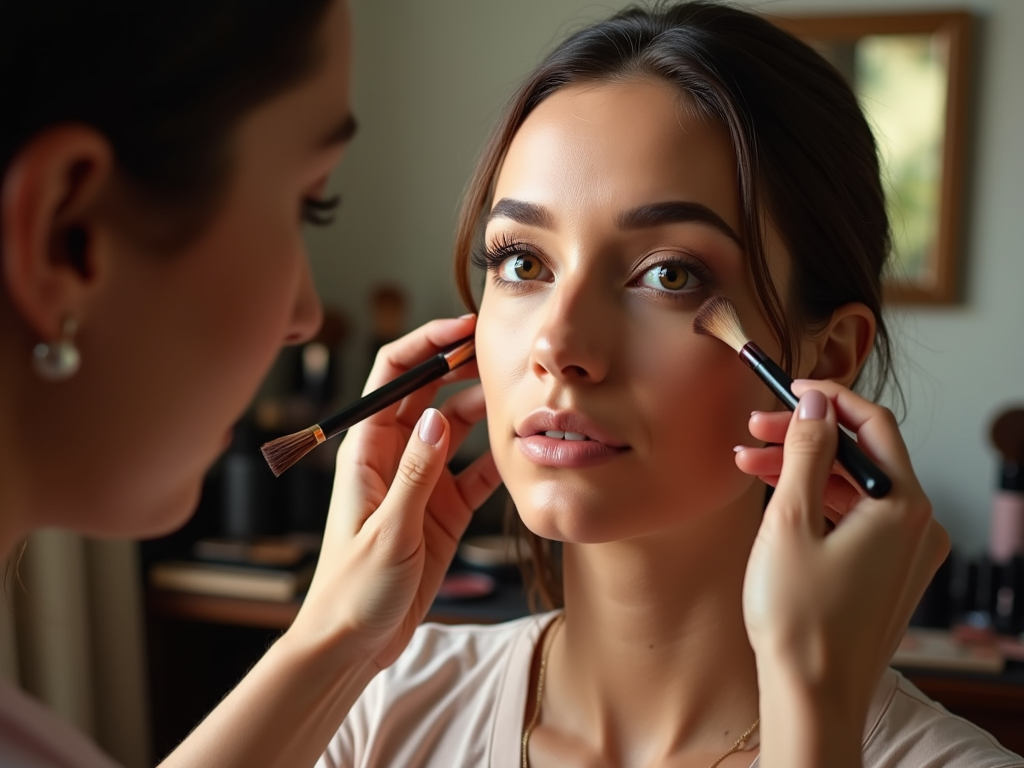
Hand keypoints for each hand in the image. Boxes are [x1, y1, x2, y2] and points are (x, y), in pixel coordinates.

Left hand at [289, 314, 500, 669]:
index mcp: (367, 450)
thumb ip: (415, 475)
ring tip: (524, 394)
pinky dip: (499, 458)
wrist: (354, 644)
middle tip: (504, 352)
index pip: (394, 376)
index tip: (464, 327)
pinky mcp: (445, 509)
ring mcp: (422, 481)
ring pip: (459, 427)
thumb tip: (438, 419)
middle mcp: (395, 456)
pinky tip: (524, 447)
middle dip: (462, 366)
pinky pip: (477, 472)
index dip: (427, 344)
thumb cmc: (353, 590)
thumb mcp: (387, 532)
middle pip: (430, 392)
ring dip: (487, 408)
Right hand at [736, 381, 948, 732]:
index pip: (873, 425)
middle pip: (862, 456)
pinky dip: (819, 503)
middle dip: (806, 437)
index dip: (829, 399)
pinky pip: (857, 519)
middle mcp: (917, 526)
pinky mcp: (888, 574)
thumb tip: (816, 405)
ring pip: (855, 488)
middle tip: (752, 430)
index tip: (789, 389)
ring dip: (805, 470)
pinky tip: (778, 500)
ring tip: (749, 465)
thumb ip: (807, 453)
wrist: (812, 695)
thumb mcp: (792, 521)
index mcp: (902, 507)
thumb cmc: (798, 616)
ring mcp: (906, 553)